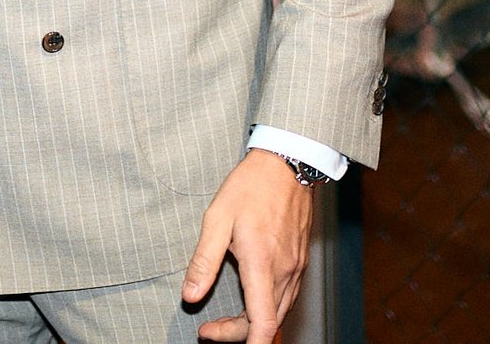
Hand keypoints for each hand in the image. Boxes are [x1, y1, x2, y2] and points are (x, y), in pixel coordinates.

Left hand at [184, 149, 312, 343]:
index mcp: (262, 264)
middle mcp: (285, 271)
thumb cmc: (251, 186)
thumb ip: (204, 260)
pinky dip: (266, 309)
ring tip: (223, 321)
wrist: (287, 163)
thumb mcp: (218, 217)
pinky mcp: (299, 262)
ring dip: (252, 323)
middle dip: (237, 334)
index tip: (221, 342)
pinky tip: (248, 302)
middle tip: (207, 330)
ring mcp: (296, 268)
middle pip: (268, 323)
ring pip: (278, 312)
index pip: (264, 322)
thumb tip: (190, 295)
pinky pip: (285, 297)